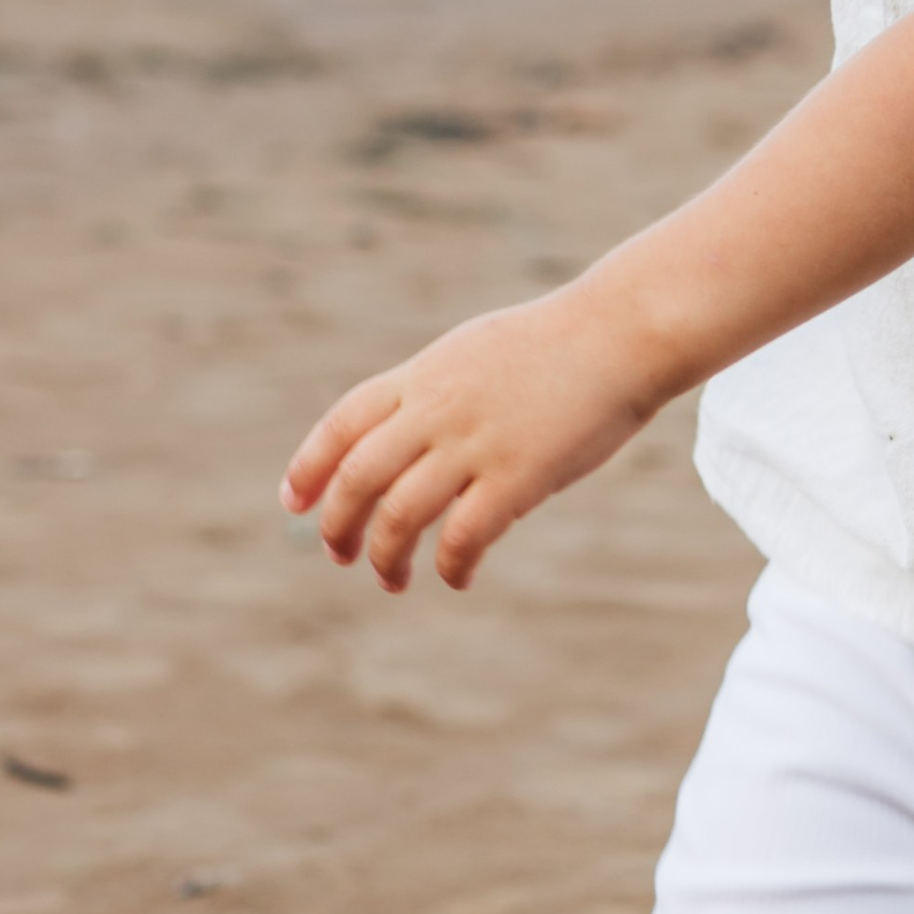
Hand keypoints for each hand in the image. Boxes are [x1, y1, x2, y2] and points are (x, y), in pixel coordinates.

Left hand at [280, 284, 660, 591]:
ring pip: (400, 513)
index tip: (294, 503)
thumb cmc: (554, 345)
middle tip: (339, 556)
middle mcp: (436, 409)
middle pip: (358, 476)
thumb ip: (433, 391)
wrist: (619, 333)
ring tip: (391, 580)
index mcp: (422, 376)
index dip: (309, 467)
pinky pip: (464, 535)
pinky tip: (457, 577)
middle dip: (338, 524)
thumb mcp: (472, 351)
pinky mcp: (518, 475)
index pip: (342, 424)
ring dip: (385, 555)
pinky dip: (450, 564)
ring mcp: (474, 442)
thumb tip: (408, 435)